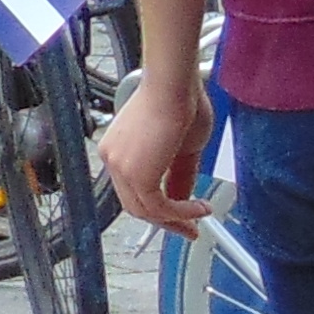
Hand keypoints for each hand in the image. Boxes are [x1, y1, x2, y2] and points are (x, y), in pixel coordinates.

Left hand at [105, 57, 215, 238]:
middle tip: (189, 228)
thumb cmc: (181, 101)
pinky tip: (199, 209)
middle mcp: (114, 160)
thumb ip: (179, 177)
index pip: (133, 190)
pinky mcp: (134, 174)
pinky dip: (181, 213)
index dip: (158, 208)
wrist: (176, 85)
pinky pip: (158, 207)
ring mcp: (120, 168)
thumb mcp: (183, 148)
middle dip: (167, 221)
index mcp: (119, 152)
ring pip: (145, 210)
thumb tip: (182, 201)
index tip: (179, 217)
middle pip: (136, 205)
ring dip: (176, 219)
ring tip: (199, 218)